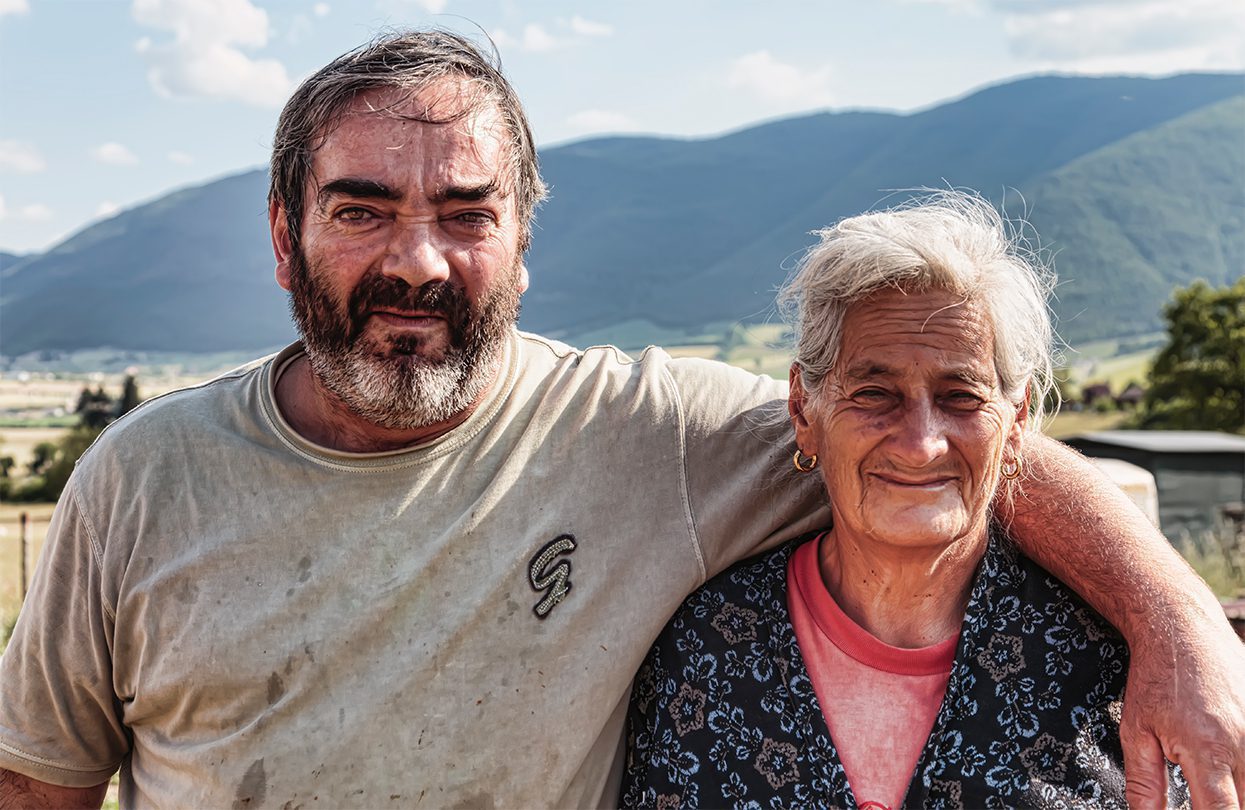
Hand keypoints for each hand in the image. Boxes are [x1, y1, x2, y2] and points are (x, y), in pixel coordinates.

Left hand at [1121, 617, 1244, 808]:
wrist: (1181, 628)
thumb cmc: (1156, 678)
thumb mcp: (1136, 731)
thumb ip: (1144, 782)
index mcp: (1208, 750)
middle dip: (1224, 806)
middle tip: (1199, 792)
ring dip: (1238, 789)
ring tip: (1209, 770)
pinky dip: (1244, 765)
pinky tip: (1226, 756)